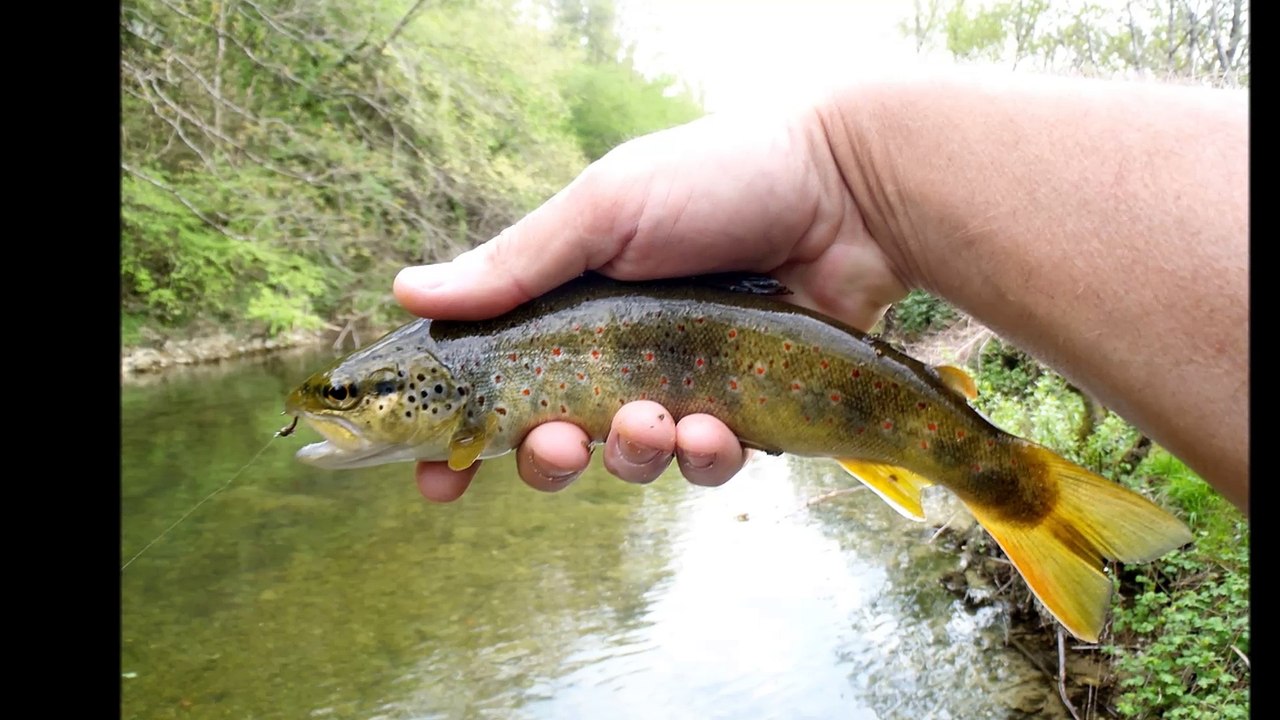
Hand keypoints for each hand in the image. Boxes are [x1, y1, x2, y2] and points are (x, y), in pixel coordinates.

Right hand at [394, 108, 909, 500]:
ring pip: (629, 460)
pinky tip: (712, 425)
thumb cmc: (716, 181)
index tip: (435, 477)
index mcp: (567, 303)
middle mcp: (614, 351)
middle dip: (546, 459)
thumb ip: (514, 264)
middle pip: (553, 440)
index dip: (460, 437)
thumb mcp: (604, 209)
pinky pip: (704, 463)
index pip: (493, 378)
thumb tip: (408, 293)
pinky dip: (700, 455)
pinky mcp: (740, 410)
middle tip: (556, 446)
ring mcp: (678, 384)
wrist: (843, 192)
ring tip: (653, 420)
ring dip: (628, 454)